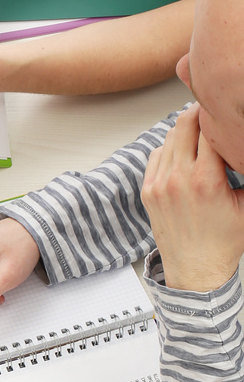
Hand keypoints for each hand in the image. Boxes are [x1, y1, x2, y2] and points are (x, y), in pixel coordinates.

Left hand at [141, 105, 243, 291]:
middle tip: (210, 112)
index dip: (217, 113)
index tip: (224, 110)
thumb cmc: (223, 241)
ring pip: (169, 138)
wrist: (196, 271)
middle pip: (184, 123)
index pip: (208, 126)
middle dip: (199, 113)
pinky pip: (156, 155)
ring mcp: (159, 186)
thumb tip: (243, 146)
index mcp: (205, 180)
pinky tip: (183, 154)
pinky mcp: (148, 192)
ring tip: (199, 135)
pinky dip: (169, 149)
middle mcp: (178, 180)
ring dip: (184, 131)